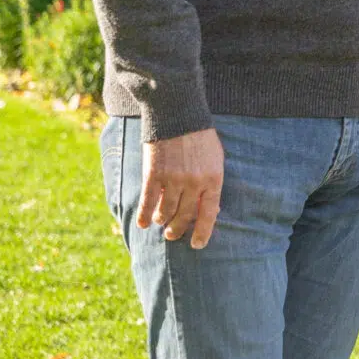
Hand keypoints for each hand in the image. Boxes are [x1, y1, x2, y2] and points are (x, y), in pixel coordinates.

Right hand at [139, 128, 224, 249]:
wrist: (177, 114)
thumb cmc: (199, 136)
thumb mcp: (215, 157)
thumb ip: (211, 182)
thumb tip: (210, 208)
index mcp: (214, 178)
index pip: (209, 213)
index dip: (203, 232)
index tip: (197, 244)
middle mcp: (195, 182)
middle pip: (184, 216)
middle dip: (177, 229)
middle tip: (172, 235)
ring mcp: (174, 179)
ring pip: (166, 212)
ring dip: (162, 221)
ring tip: (160, 223)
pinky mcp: (154, 175)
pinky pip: (148, 203)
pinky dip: (144, 216)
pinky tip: (142, 224)